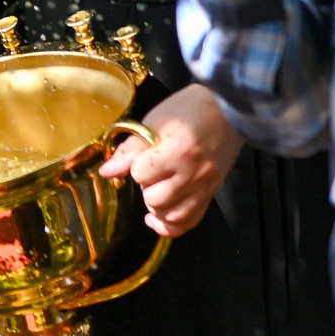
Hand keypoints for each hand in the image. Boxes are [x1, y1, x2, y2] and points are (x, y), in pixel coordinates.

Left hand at [99, 85, 243, 236]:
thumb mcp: (156, 120)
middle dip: (145, 186)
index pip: (142, 173)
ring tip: (154, 190)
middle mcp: (193, 175)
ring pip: (172, 217)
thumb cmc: (189, 110)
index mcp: (179, 151)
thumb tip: (106, 172)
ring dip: (156, 207)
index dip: (136, 165)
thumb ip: (131, 149)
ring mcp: (205, 188)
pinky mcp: (211, 195)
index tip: (143, 154)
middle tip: (150, 171)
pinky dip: (171, 226)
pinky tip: (157, 217)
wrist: (228, 109)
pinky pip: (190, 222)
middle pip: (155, 199)